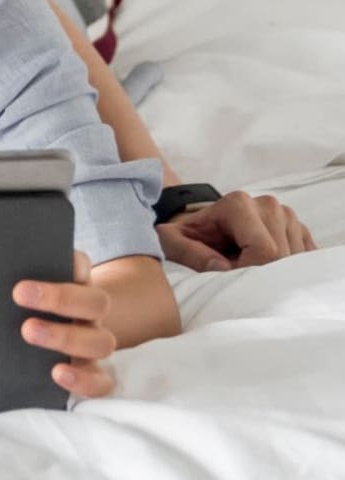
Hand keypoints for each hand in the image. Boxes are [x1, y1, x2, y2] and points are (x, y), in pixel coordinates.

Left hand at [14, 250, 116, 399]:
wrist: (39, 339)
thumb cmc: (22, 310)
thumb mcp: (19, 292)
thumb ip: (12, 279)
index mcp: (76, 286)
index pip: (81, 266)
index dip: (71, 263)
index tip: (39, 261)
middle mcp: (89, 314)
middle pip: (95, 302)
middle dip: (60, 298)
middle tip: (19, 294)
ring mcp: (93, 345)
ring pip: (101, 342)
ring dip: (65, 337)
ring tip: (28, 332)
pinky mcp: (92, 374)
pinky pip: (102, 382)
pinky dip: (83, 380)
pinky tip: (57, 373)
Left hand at [158, 190, 316, 271]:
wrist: (202, 229)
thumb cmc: (187, 238)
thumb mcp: (172, 244)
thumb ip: (188, 253)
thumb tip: (222, 267)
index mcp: (238, 204)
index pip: (264, 251)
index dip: (247, 272)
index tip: (227, 276)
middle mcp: (267, 204)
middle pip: (282, 256)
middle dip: (260, 274)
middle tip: (236, 273)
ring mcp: (287, 215)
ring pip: (297, 259)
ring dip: (273, 273)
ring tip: (247, 266)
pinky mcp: (298, 229)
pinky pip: (306, 257)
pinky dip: (289, 270)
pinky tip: (267, 270)